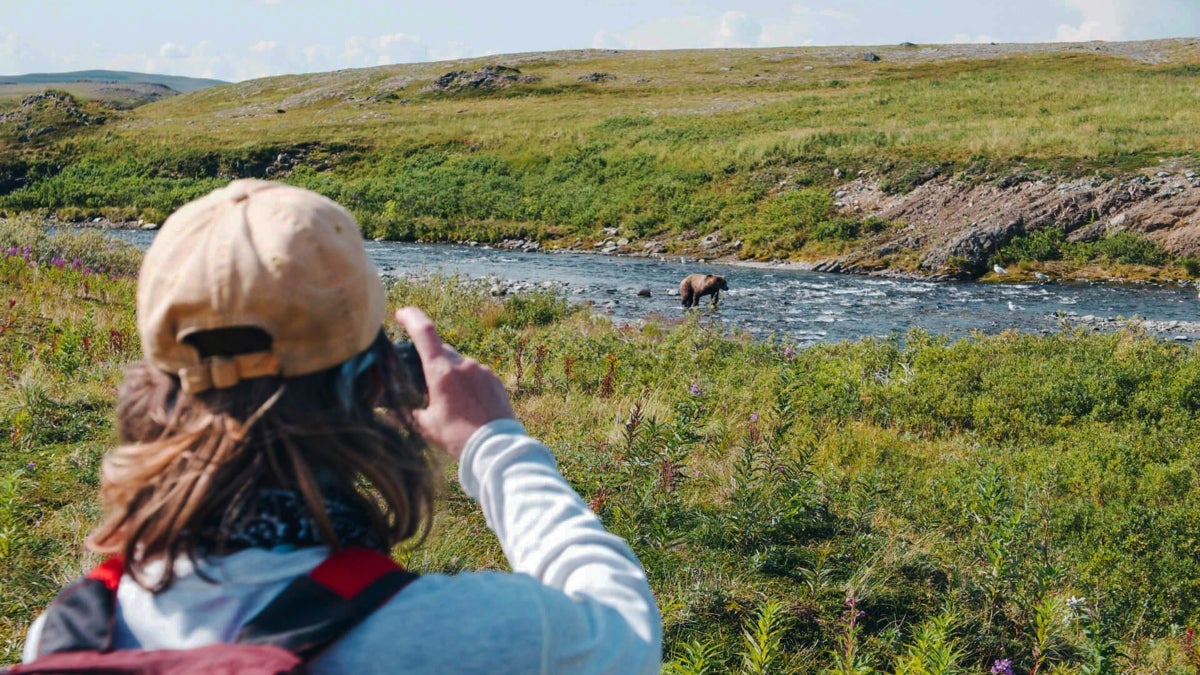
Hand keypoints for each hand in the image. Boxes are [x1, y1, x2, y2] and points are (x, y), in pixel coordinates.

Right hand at [393, 307, 514, 460]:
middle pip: (441, 349)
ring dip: (450, 372)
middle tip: (423, 376)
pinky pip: (476, 373)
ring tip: (448, 398)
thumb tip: (386, 412)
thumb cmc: (458, 437)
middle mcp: (463, 364)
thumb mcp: (426, 426)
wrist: (496, 448)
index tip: (400, 313)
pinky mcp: (495, 379)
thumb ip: (406, 414)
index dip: (410, 317)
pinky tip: (466, 402)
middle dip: (430, 357)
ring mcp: (482, 370)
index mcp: (442, 371)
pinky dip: (467, 381)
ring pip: (460, 362)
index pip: (424, 331)